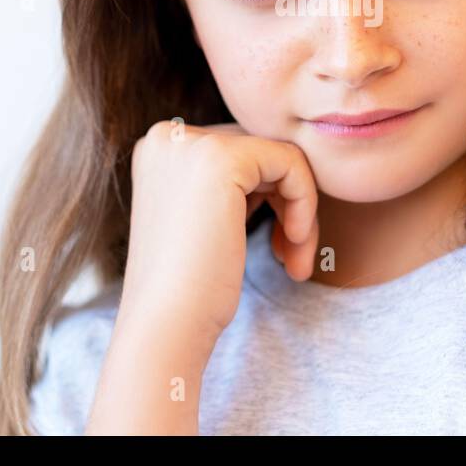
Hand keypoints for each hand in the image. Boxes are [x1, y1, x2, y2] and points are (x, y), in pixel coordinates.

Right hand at [122, 118, 319, 340]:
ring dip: (300, 209)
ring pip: (280, 157)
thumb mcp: (206, 222)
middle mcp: (167, 137)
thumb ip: (232, 186)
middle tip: (292, 258)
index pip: (240, 153)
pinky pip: (292, 162)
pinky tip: (293, 242)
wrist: (166, 328)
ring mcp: (191, 143)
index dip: (269, 198)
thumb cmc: (190, 291)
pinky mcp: (221, 157)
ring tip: (296, 259)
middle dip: (287, 203)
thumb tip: (283, 162)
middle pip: (261, 151)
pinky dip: (305, 202)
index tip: (279, 248)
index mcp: (160, 150)